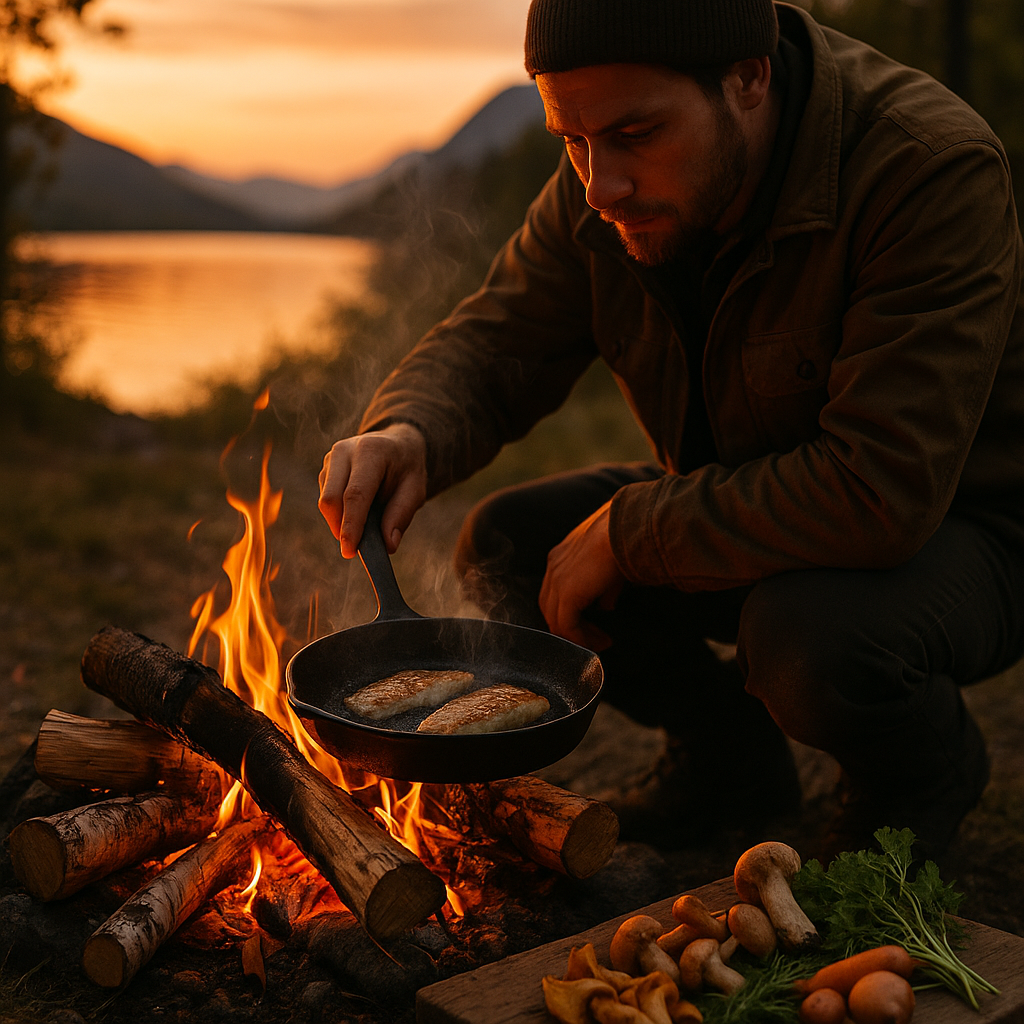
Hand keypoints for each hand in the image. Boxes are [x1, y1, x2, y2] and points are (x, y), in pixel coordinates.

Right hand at [317, 423, 427, 557]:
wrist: (397, 445)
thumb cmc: (407, 468)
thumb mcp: (415, 490)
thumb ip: (401, 515)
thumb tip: (388, 545)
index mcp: (371, 451)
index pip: (355, 494)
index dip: (351, 525)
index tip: (349, 551)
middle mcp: (345, 451)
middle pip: (331, 498)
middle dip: (340, 528)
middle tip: (355, 549)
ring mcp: (332, 458)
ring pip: (325, 500)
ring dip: (340, 521)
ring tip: (365, 523)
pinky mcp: (325, 469)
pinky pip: (325, 498)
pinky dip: (339, 513)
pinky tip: (358, 512)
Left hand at [538, 502, 624, 651]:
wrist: (626, 529)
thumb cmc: (624, 540)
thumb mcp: (610, 566)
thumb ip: (603, 588)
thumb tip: (605, 606)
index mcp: (560, 557)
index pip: (556, 593)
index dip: (572, 612)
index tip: (594, 624)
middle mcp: (553, 568)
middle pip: (551, 608)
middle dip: (572, 628)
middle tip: (596, 639)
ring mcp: (556, 581)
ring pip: (556, 621)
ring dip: (577, 637)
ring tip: (600, 644)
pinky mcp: (566, 595)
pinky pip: (566, 627)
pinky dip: (580, 640)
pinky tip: (597, 644)